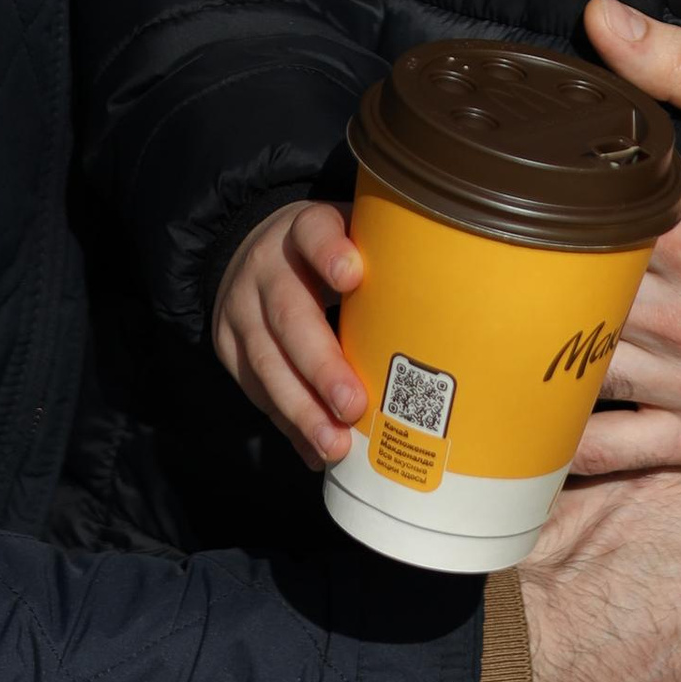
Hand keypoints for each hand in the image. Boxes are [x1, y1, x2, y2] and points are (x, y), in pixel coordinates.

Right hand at [210, 202, 365, 466]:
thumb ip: (388, 260)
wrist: (254, 253)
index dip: (329, 252)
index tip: (353, 275)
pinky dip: (289, 425)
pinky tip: (316, 451)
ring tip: (336, 445)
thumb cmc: (329, 255)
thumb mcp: (353, 237)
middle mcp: (266, 267)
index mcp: (303, 229)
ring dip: (303, 410)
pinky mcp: (227, 346)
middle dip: (321, 365)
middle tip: (353, 405)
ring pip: (266, 362)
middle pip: (289, 314)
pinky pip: (257, 391)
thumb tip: (453, 315)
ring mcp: (240, 309)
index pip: (314, 232)